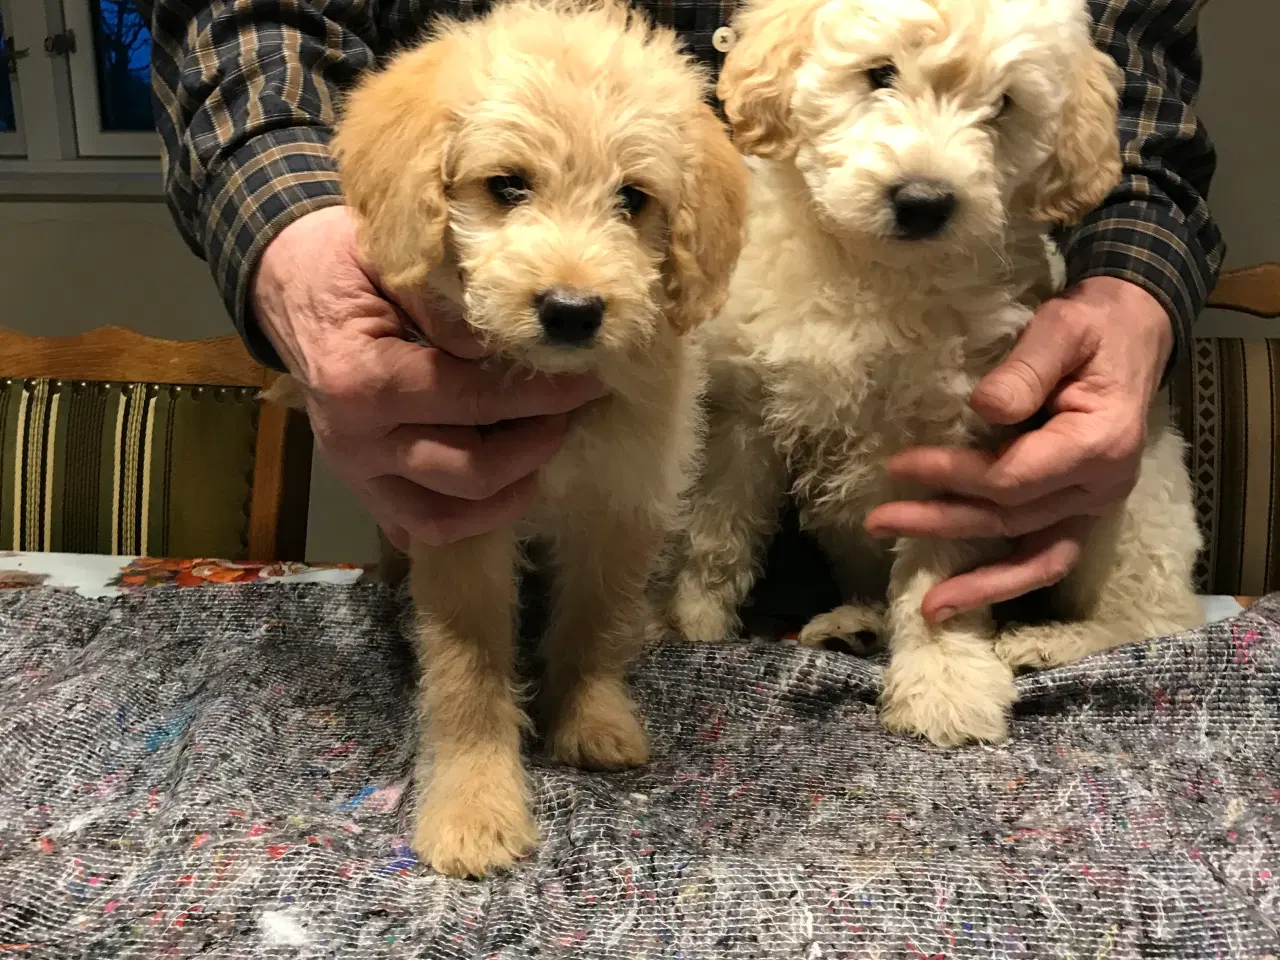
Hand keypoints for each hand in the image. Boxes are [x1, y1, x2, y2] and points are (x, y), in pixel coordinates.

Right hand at [252, 206, 606, 548]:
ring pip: (446, 520)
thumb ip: (453, 306)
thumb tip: (520, 343)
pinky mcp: (362, 488)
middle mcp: (355, 439)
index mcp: (364, 378)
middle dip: (535, 447)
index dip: (543, 394)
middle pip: (470, 472)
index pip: (474, 399)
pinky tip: (504, 487)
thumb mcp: (396, 259)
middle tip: (570, 415)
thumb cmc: (345, 263)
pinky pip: (419, 529)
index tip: (589, 379)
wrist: (286, 284)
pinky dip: (467, 520)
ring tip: (542, 454)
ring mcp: (356, 472)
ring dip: (508, 496)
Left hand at [864, 277, 1172, 621]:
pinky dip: (1008, 582)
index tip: (899, 465)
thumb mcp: (1061, 329)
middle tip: (879, 521)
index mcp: (1099, 443)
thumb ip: (1026, 368)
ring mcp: (1095, 506)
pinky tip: (964, 596)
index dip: (953, 475)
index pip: (1013, 478)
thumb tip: (983, 407)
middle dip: (941, 521)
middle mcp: (1101, 486)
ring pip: (1032, 557)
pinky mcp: (1081, 512)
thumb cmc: (1092, 328)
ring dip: (977, 581)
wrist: (1133, 334)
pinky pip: (1046, 558)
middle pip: (1010, 518)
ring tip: (927, 605)